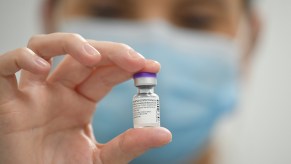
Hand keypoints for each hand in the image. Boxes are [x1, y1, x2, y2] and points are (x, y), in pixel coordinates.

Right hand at [0, 33, 171, 163]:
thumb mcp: (102, 159)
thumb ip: (129, 145)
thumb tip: (165, 134)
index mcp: (80, 101)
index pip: (104, 72)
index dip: (126, 64)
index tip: (151, 65)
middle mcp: (58, 91)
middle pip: (81, 55)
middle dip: (109, 52)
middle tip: (134, 59)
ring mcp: (32, 94)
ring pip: (44, 48)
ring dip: (69, 44)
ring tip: (92, 57)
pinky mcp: (7, 103)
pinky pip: (4, 68)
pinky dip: (20, 58)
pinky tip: (40, 66)